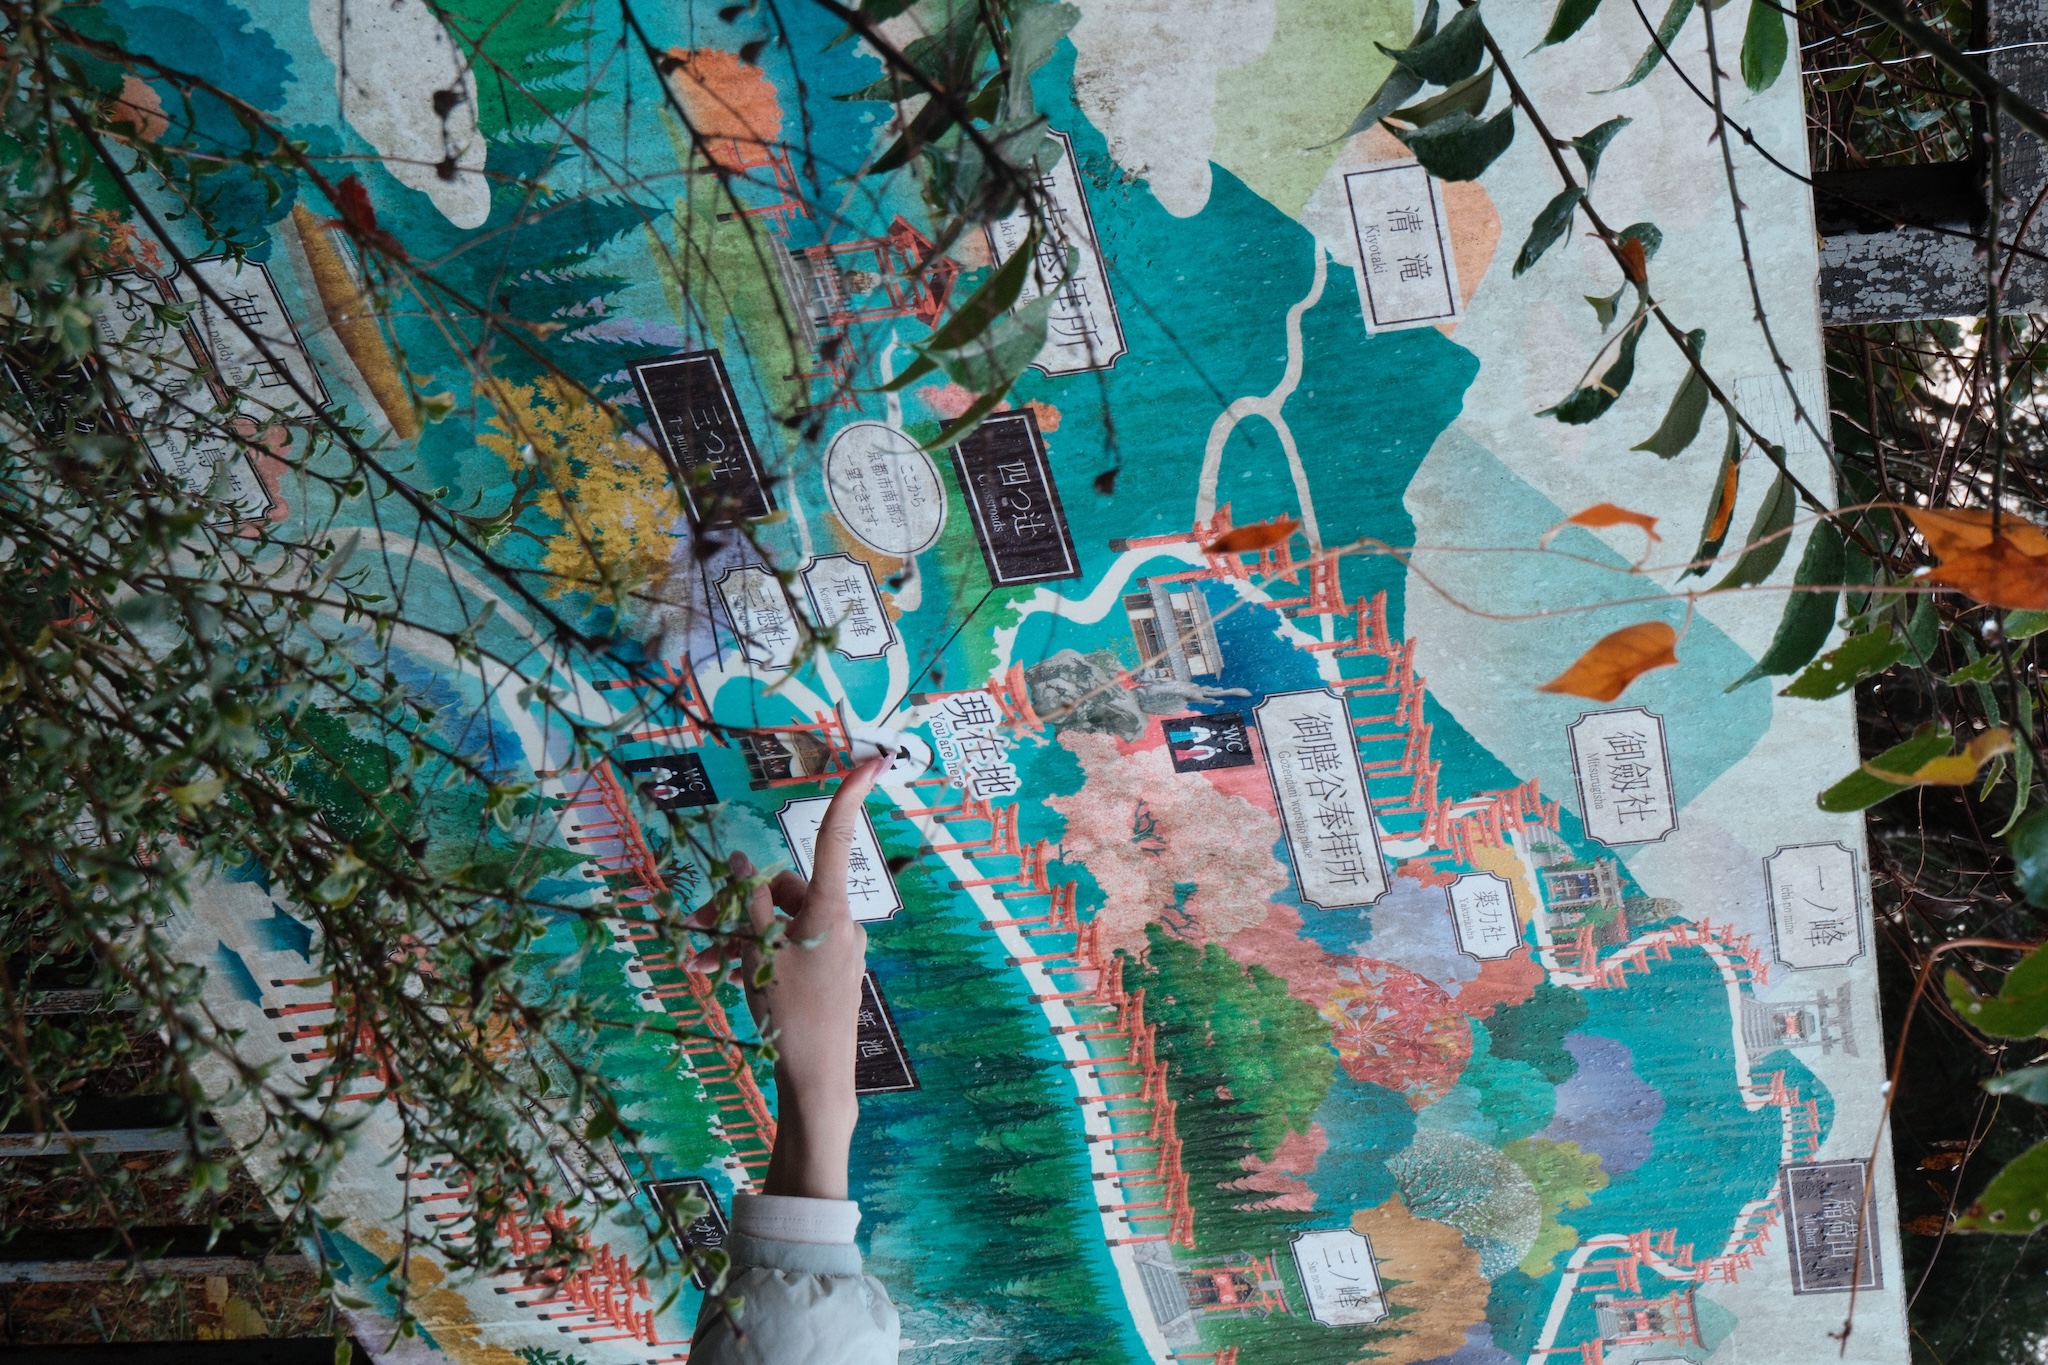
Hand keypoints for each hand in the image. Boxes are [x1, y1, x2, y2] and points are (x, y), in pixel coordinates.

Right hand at [721, 753, 889, 1199]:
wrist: (818, 1081)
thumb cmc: (790, 1015)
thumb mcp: (757, 954)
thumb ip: (748, 904)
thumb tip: (742, 861)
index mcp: (831, 908)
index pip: (838, 837)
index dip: (850, 794)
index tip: (874, 759)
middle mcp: (843, 921)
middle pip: (786, 890)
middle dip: (742, 905)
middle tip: (700, 930)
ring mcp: (840, 948)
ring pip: (783, 923)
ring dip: (743, 937)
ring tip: (705, 967)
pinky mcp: (834, 972)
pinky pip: (794, 948)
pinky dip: (763, 956)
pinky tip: (728, 979)